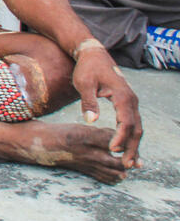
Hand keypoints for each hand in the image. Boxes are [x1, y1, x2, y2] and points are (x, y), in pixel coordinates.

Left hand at [71, 46, 141, 169]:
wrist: (94, 54)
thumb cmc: (87, 68)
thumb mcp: (84, 83)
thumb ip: (88, 102)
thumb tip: (90, 121)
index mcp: (122, 96)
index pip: (125, 122)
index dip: (120, 138)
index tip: (112, 150)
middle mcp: (131, 100)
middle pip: (136, 128)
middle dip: (132, 148)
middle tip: (126, 166)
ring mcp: (131, 102)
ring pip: (137, 127)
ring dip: (134, 145)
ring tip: (128, 162)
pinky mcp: (127, 104)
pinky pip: (133, 123)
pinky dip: (131, 137)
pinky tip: (127, 148)